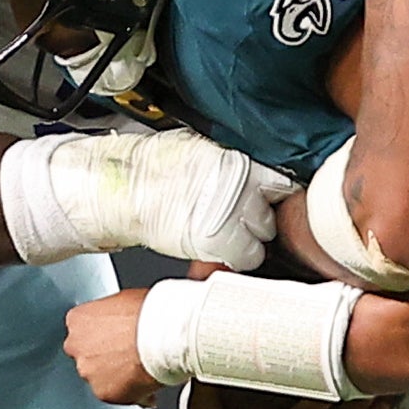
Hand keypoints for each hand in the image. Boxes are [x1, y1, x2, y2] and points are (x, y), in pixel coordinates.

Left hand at [63, 288, 157, 404]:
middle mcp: (76, 346)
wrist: (161, 337)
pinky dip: (129, 391)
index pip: (83, 328)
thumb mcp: (125, 300)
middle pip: (87, 354)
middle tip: (128, 351)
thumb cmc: (148, 314)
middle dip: (104, 355)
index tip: (115, 334)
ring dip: (116, 375)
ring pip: (99, 376)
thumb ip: (113, 314)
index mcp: (78, 319)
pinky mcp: (103, 393)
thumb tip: (122, 320)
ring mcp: (88, 371)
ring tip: (141, 368)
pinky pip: (116, 394)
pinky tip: (146, 381)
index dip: (102, 333)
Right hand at [160, 149, 296, 269]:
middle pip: (273, 212)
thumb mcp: (203, 150)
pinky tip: (220, 247)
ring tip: (225, 230)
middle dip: (258, 216)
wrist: (127, 192)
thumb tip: (258, 172)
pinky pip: (247, 258)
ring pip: (264, 237)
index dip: (274, 194)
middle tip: (237, 216)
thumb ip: (235, 164)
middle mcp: (241, 190)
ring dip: (250, 237)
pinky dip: (237, 256)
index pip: (281, 184)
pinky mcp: (220, 244)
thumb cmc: (155, 169)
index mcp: (240, 163)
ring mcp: (232, 218)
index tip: (268, 200)